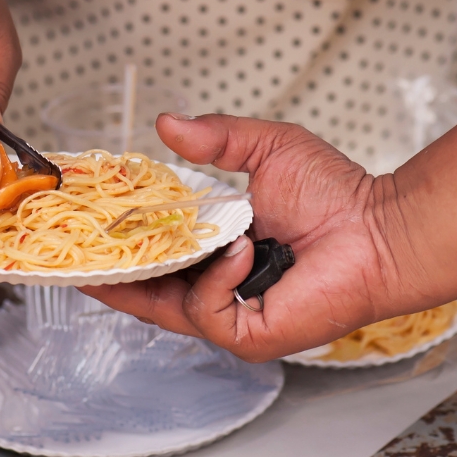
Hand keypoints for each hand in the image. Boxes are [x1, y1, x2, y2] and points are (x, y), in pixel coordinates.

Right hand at [80, 114, 414, 362]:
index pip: (152, 262)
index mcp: (214, 255)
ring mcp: (232, 318)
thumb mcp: (263, 149)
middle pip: (144, 295)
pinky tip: (241, 250)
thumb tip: (168, 122)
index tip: (84, 234)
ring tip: (193, 232)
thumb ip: (214, 136)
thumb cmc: (335, 194)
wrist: (378, 228)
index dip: (117, 251)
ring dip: (172, 266)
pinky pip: (208, 312)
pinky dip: (217, 279)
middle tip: (78, 255)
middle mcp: (218, 291)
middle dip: (111, 276)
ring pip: (167, 307)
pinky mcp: (249, 334)